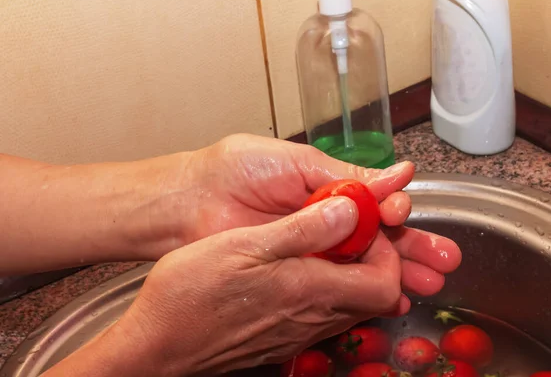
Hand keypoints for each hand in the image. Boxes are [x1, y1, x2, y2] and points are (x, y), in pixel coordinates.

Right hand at [45, 196, 404, 376]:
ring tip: (325, 246)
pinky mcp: (282, 339)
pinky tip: (300, 272)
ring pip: (349, 306)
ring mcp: (298, 333)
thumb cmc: (192, 294)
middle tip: (349, 232)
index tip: (364, 226)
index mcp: (312, 291)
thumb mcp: (245, 245)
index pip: (385, 284)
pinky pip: (323, 315)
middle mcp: (313, 319)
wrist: (158, 345)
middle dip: (374, 261)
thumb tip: (349, 210)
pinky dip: (327, 290)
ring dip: (350, 275)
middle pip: (373, 297)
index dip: (387, 253)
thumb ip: (302, 229)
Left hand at [156, 134, 460, 302]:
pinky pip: (336, 287)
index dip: (396, 211)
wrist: (190, 201)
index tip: (404, 215)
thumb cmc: (236, 171)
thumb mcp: (296, 161)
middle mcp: (326, 221)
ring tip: (430, 283)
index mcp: (329, 189)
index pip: (377, 203)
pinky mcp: (295, 275)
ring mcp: (312, 251)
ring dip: (400, 273)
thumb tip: (397, 172)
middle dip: (414, 248)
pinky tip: (389, 301)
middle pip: (381, 238)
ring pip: (365, 265)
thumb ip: (346, 175)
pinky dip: (363, 295)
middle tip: (445, 262)